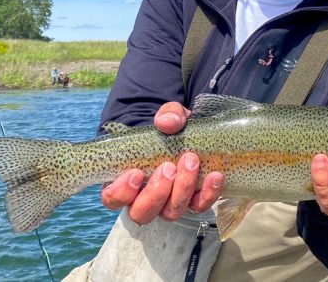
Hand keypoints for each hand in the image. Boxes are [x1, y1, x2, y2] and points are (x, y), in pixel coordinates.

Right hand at [100, 102, 223, 223]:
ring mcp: (169, 203)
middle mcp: (145, 198)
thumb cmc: (171, 129)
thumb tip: (166, 122)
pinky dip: (207, 193)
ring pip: (170, 212)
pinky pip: (199, 206)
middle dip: (156, 192)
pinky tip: (215, 176)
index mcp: (127, 181)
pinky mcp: (193, 202)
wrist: (196, 133)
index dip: (121, 192)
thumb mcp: (170, 116)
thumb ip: (167, 115)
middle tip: (168, 167)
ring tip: (191, 162)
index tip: (135, 173)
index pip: (113, 198)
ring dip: (182, 189)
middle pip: (141, 213)